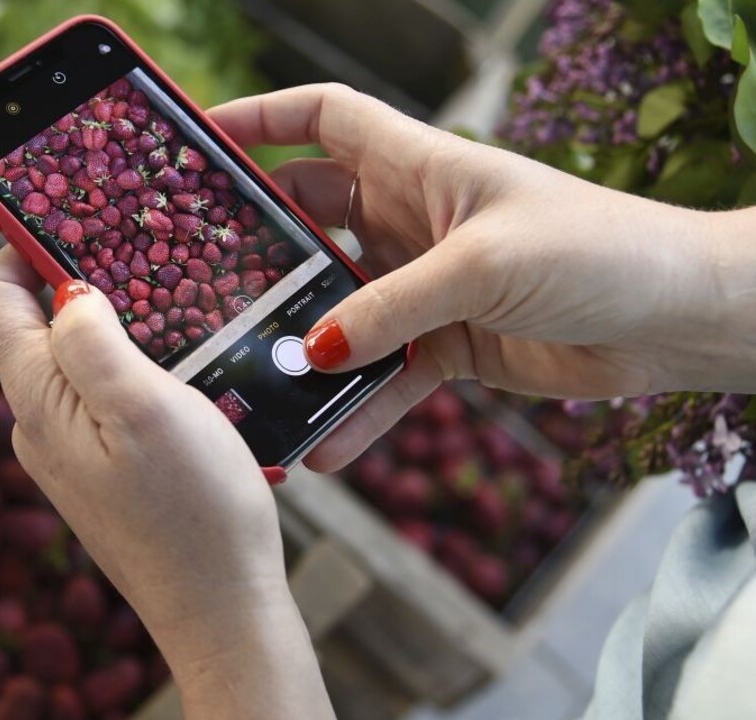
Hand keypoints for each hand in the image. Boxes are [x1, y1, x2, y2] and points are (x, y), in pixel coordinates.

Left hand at [0, 248, 333, 718]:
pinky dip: (132, 370)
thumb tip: (65, 291)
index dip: (17, 245)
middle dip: (77, 280)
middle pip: (32, 325)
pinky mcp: (101, 473)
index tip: (68, 214)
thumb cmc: (194, 510)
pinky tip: (183, 375)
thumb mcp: (146, 408)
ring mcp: (67, 453)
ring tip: (174, 312)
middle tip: (141, 254)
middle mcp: (37, 425)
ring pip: (74, 361)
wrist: (220, 610)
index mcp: (36, 400)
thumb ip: (92, 341)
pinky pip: (102, 399)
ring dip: (114, 327)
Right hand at [211, 84, 752, 471]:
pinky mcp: (448, 344)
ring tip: (253, 375)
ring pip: (340, 308)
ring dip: (303, 342)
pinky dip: (358, 409)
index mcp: (421, 167)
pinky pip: (385, 376)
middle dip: (261, 245)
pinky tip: (327, 446)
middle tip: (201, 276)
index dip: (262, 119)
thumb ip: (391, 306)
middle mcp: (413, 220)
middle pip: (313, 218)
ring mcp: (426, 284)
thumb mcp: (482, 267)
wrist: (678, 317)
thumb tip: (313, 353)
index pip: (324, 120)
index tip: (202, 140)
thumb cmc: (598, 251)